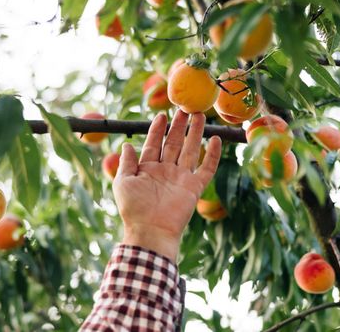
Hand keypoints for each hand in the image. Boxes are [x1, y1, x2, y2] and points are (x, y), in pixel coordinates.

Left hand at [113, 110, 221, 261]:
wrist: (150, 230)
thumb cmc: (133, 208)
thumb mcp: (123, 182)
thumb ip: (126, 163)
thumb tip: (127, 145)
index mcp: (148, 168)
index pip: (154, 143)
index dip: (157, 129)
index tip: (161, 115)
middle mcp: (165, 170)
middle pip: (174, 143)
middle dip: (179, 126)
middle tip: (185, 109)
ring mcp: (181, 177)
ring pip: (190, 150)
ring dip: (195, 133)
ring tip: (199, 116)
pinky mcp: (194, 187)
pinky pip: (206, 168)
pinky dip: (212, 155)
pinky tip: (216, 141)